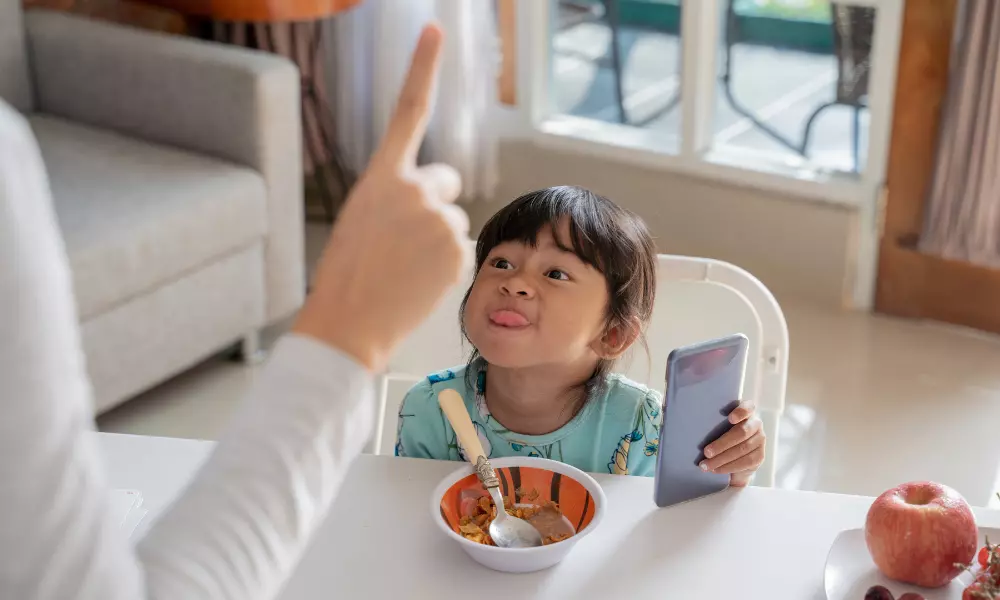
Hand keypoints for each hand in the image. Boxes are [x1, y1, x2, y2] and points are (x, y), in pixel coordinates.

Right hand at [293, 24, 470, 370]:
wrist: (348, 322)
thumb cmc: (348, 275)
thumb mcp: (362, 218)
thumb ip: (396, 197)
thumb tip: (434, 203)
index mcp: (380, 176)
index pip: (406, 111)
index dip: (422, 67)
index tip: (435, 30)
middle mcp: (413, 188)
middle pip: (445, 182)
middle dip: (433, 204)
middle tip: (405, 241)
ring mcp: (438, 218)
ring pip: (453, 221)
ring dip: (437, 240)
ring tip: (405, 268)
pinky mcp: (457, 248)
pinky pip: (461, 248)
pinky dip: (445, 264)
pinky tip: (419, 281)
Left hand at [699, 401, 765, 486]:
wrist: (734, 457)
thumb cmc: (720, 435)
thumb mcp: (717, 426)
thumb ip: (713, 422)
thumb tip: (692, 425)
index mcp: (746, 411)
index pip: (748, 407)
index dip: (740, 412)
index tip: (730, 418)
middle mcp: (756, 424)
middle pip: (741, 432)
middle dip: (722, 444)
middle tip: (706, 452)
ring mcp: (760, 440)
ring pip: (742, 449)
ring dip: (722, 459)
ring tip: (706, 465)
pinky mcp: (760, 456)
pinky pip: (745, 462)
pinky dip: (728, 467)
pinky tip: (716, 470)